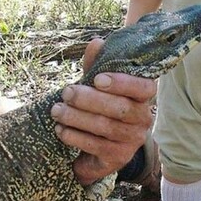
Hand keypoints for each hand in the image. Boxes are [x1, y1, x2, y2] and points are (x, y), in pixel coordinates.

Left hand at [50, 38, 155, 184]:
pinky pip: (96, 146)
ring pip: (106, 127)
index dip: (122, 83)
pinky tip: (60, 129)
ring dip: (77, 118)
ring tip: (56, 110)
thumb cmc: (100, 107)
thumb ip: (97, 64)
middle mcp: (144, 118)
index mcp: (143, 96)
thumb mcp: (97, 84)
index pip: (143, 88)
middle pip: (121, 108)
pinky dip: (75, 136)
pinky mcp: (119, 157)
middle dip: (89, 99)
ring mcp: (133, 140)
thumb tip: (97, 42)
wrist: (97, 150)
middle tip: (66, 92)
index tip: (97, 79)